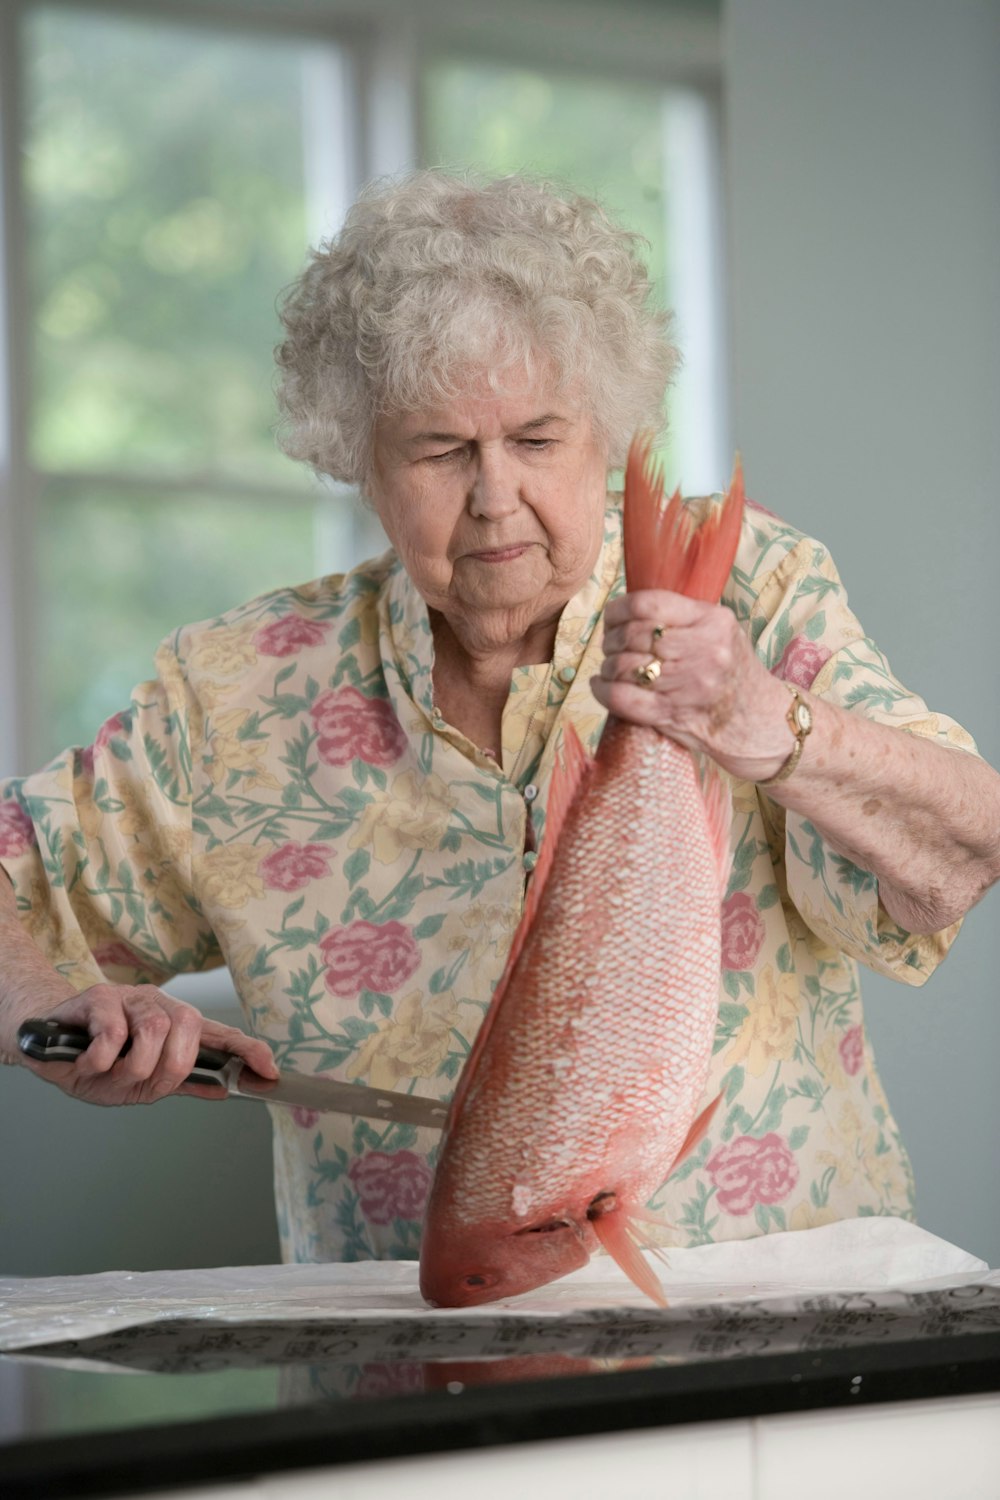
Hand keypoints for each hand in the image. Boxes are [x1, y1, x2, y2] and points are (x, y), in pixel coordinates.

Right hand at [17, 984, 278, 1106]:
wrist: (42, 1043)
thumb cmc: (92, 1060)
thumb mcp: (139, 1083)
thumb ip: (180, 1083)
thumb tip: (221, 1090)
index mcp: (175, 1026)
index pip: (220, 1034)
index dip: (248, 1049)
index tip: (269, 1070)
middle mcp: (159, 1005)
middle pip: (190, 1027)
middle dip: (173, 1065)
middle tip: (144, 1081)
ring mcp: (130, 998)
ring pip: (155, 1031)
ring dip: (133, 1067)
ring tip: (110, 1073)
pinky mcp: (98, 997)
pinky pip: (114, 1033)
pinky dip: (102, 1060)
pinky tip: (89, 1064)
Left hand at [592, 589, 797, 780]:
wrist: (760, 721)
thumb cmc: (733, 673)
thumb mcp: (721, 632)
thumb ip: (683, 618)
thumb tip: (629, 610)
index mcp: (713, 621)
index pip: (650, 604)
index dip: (619, 609)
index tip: (612, 617)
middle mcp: (703, 650)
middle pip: (633, 635)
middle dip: (612, 641)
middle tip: (611, 647)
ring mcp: (688, 684)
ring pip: (624, 666)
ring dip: (608, 666)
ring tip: (611, 668)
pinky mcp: (673, 714)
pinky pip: (623, 699)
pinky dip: (603, 691)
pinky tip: (601, 686)